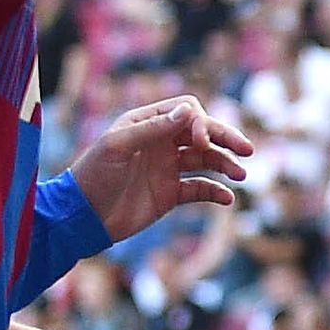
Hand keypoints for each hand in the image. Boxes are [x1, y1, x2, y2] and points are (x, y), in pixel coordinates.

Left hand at [66, 96, 252, 237]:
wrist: (82, 218)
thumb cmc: (93, 176)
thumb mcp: (117, 147)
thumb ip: (153, 129)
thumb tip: (189, 111)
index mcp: (146, 124)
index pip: (186, 112)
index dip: (200, 123)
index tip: (201, 142)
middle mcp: (160, 143)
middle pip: (202, 134)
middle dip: (225, 139)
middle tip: (247, 150)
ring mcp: (166, 168)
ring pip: (205, 160)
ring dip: (224, 165)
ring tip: (240, 176)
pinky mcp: (169, 194)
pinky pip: (199, 189)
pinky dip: (215, 192)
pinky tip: (226, 198)